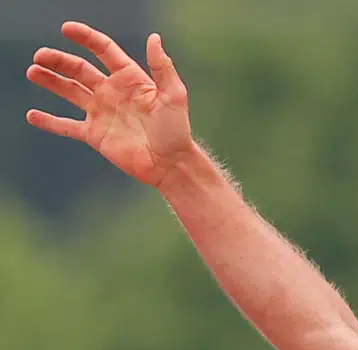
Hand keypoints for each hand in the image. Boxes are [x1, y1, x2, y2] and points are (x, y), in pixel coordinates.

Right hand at [25, 22, 193, 187]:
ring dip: (50, 81)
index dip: (85, 38)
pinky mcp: (95, 134)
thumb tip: (153, 38)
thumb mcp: (174, 95)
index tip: (66, 29)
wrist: (171, 164)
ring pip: (69, 91)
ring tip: (32, 72)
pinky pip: (67, 126)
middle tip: (39, 56)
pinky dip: (49, 122)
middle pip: (80, 69)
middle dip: (59, 60)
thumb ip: (162, 67)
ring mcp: (101, 113)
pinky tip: (32, 115)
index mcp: (129, 78)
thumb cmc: (176, 130)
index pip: (103, 51)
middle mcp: (112, 92)